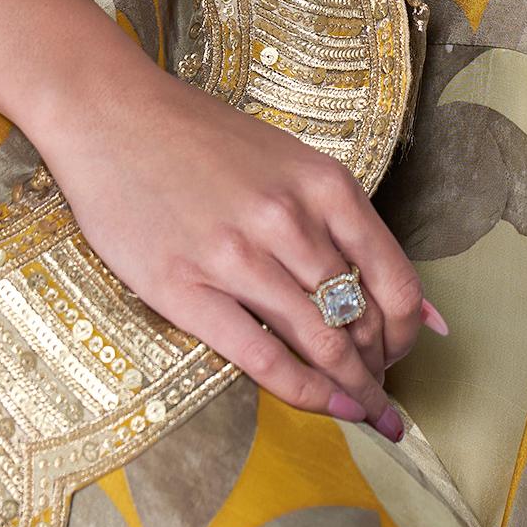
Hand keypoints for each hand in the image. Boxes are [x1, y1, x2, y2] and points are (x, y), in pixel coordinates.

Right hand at [37, 43, 438, 435]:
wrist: (110, 114)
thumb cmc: (200, 137)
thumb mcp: (289, 161)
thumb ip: (344, 224)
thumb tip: (416, 300)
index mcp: (323, 185)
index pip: (394, 280)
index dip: (409, 331)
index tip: (404, 353)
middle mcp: (289, 220)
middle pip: (360, 320)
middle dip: (380, 370)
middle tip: (383, 400)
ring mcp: (237, 257)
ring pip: (321, 344)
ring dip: (351, 389)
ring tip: (362, 412)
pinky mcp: (186, 289)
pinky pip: (263, 359)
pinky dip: (303, 392)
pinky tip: (321, 405)